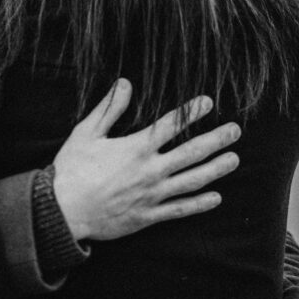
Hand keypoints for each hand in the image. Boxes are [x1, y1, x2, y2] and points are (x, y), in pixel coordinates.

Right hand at [52, 79, 239, 241]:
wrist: (62, 211)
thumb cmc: (72, 169)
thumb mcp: (86, 133)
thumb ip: (109, 109)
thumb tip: (125, 83)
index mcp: (136, 148)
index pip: (171, 125)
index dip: (192, 112)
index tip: (208, 102)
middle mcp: (150, 170)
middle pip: (191, 152)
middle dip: (216, 140)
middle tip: (235, 131)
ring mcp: (151, 194)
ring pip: (192, 181)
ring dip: (216, 169)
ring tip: (234, 159)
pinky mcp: (147, 216)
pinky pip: (179, 210)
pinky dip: (199, 204)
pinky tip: (216, 198)